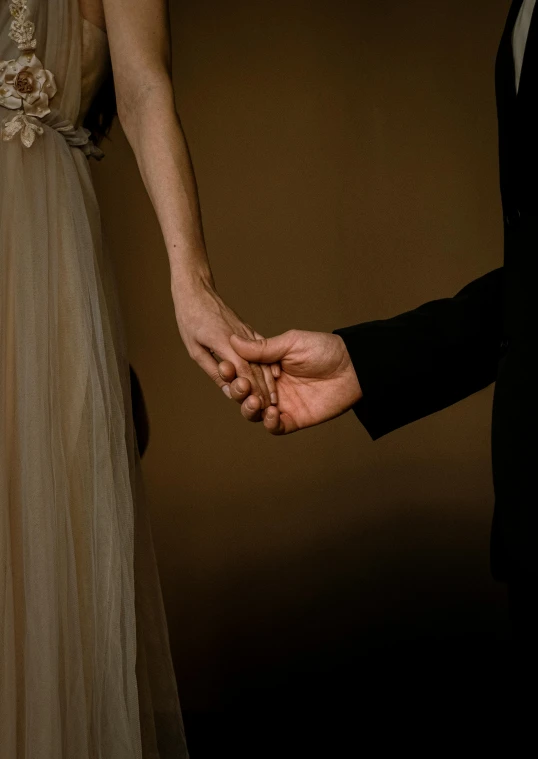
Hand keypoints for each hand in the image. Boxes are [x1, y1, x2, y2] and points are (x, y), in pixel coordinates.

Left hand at [172, 275, 279, 405]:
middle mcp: (240, 339)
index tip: (260, 407)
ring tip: (275, 397)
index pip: (245, 372)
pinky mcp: (248, 329)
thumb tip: (227, 392)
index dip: (254, 391)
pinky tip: (276, 375)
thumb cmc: (190, 319)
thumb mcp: (195, 349)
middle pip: (258, 368)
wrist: (196, 291)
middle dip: (265, 391)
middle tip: (271, 410)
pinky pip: (263, 348)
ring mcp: (247, 333)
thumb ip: (212, 371)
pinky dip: (270, 363)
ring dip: (270, 380)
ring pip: (263, 359)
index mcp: (225, 344)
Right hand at [218, 330, 361, 433]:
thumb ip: (263, 348)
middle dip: (236, 391)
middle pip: (242, 395)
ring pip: (254, 413)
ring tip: (254, 401)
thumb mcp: (291, 343)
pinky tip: (271, 413)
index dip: (230, 372)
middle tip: (242, 385)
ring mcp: (281, 404)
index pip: (240, 372)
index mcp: (266, 367)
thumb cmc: (324, 349)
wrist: (353, 367)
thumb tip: (233, 341)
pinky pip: (275, 427)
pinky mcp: (295, 419)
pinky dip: (269, 423)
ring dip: (248, 408)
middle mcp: (270, 387)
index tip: (225, 367)